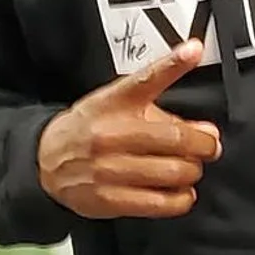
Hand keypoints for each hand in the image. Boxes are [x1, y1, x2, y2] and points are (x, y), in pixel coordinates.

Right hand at [38, 37, 220, 220]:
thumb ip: (165, 114)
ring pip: (173, 173)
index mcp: (114, 103)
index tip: (193, 51)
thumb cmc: (91, 129)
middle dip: (203, 146)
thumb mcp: (120, 106)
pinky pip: (160, 203)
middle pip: (176, 139)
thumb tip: (208, 131)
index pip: (145, 78)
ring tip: (188, 170)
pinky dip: (181, 199)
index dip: (173, 63)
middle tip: (207, 148)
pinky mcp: (108, 199)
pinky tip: (180, 192)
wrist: (46, 159)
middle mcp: (110, 134)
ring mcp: (107, 168)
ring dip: (192, 173)